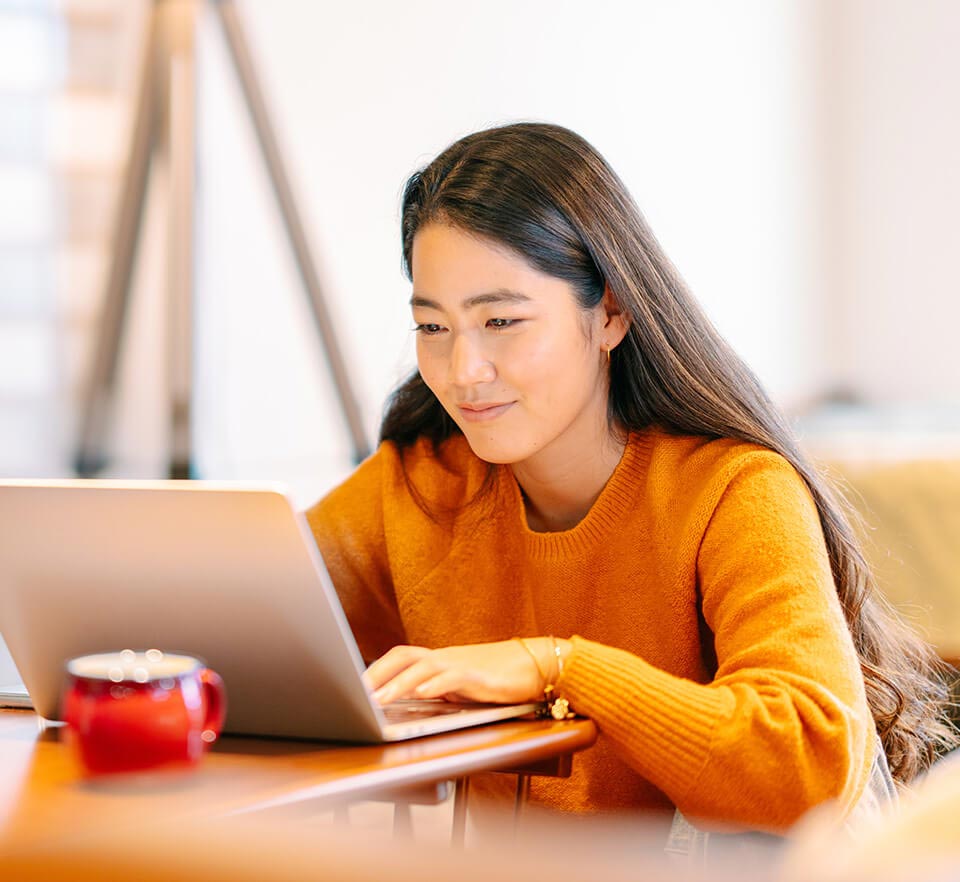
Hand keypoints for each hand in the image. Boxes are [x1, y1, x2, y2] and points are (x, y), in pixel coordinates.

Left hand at [364, 640, 548, 705]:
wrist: (538, 665)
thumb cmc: (501, 678)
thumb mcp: (463, 686)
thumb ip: (439, 690)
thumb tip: (412, 702)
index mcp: (440, 660)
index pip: (400, 658)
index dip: (375, 670)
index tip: (353, 686)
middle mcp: (446, 658)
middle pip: (402, 656)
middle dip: (376, 673)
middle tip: (354, 693)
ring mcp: (461, 664)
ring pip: (421, 667)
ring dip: (396, 683)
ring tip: (376, 701)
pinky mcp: (478, 676)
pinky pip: (451, 677)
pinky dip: (433, 685)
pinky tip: (420, 695)